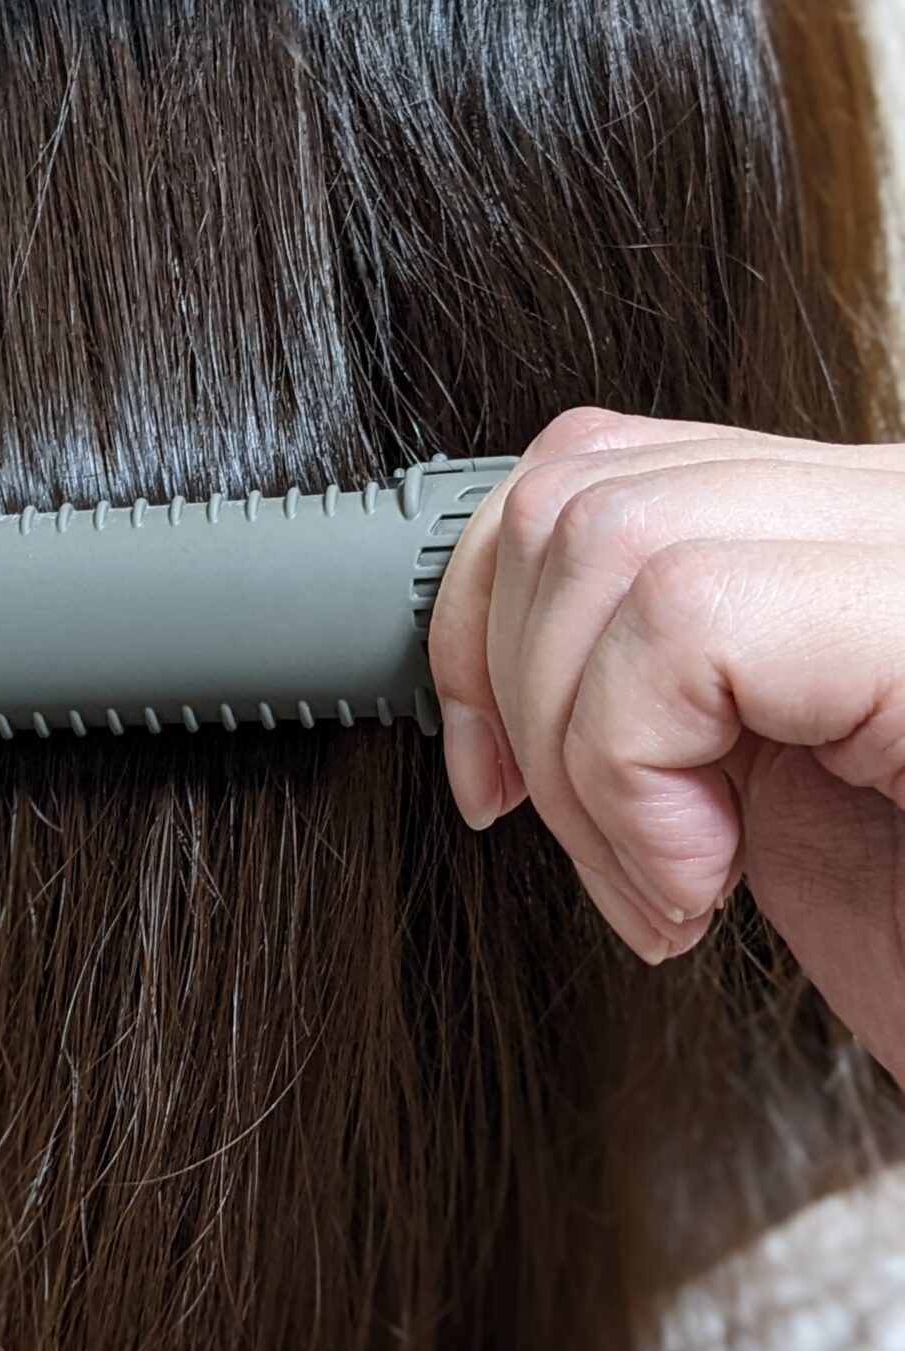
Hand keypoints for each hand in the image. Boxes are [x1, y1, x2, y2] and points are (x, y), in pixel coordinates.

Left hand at [429, 408, 904, 1075]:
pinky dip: (632, 772)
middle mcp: (898, 510)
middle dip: (511, 689)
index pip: (610, 465)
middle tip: (608, 859)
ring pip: (611, 534)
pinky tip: (705, 884)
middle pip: (583, 485)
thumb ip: (677, 704)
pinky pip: (683, 619)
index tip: (487, 777)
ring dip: (575, 752)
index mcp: (860, 546)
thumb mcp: (782, 808)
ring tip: (671, 885)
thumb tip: (502, 684)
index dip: (493, 612)